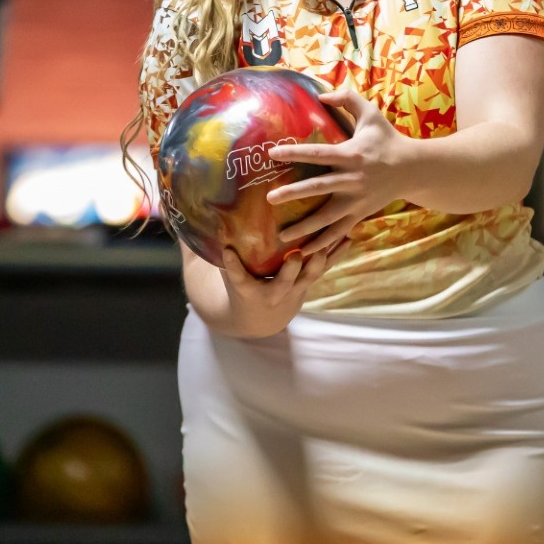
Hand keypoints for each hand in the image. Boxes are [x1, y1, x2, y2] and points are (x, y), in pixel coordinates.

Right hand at [217, 242, 347, 337]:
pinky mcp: (307, 284)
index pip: (237, 278)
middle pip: (282, 283)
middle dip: (289, 271)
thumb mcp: (227, 277)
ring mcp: (293, 290)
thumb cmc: (240, 290)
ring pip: (309, 276)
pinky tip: (349, 237)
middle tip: (296, 255)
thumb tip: (194, 224)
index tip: (227, 253)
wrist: (260, 320)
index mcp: (247, 290)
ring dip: (320, 260)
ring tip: (330, 242)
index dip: (232, 266)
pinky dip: (336, 254)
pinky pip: (323, 269)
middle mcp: (272, 293)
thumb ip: (218, 256)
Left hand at [265, 85, 410, 254]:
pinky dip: (323, 243)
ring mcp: (356, 200)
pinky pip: (339, 232)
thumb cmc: (387, 139)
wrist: (412, 169)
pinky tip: (305, 252)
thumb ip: (347, 99)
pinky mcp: (360, 213)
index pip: (318, 153)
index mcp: (351, 154)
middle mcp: (352, 179)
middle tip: (269, 198)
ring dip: (304, 227)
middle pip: (318, 187)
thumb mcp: (371, 113)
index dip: (295, 152)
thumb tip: (321, 95)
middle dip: (293, 193)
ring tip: (281, 236)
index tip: (272, 153)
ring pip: (327, 217)